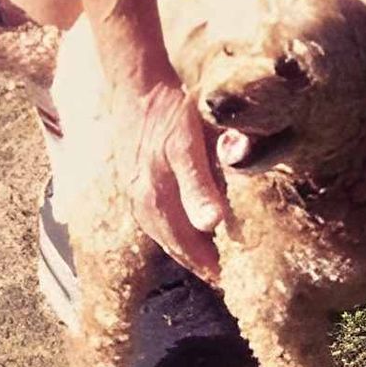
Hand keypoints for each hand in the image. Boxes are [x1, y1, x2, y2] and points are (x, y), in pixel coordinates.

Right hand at [130, 80, 225, 280]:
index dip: (210, 264)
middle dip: (200, 264)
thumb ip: (204, 180)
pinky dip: (172, 235)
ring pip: (164, 235)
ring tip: (209, 264)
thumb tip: (213, 222)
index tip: (233, 279)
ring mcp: (136, 194)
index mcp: (159, 196)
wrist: (137, 87)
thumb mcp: (194, 140)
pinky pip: (155, 222)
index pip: (190, 243)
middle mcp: (145, 201)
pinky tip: (186, 236)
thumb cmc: (172, 111)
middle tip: (225, 279)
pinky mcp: (133, 186)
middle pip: (176, 245)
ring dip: (186, 252)